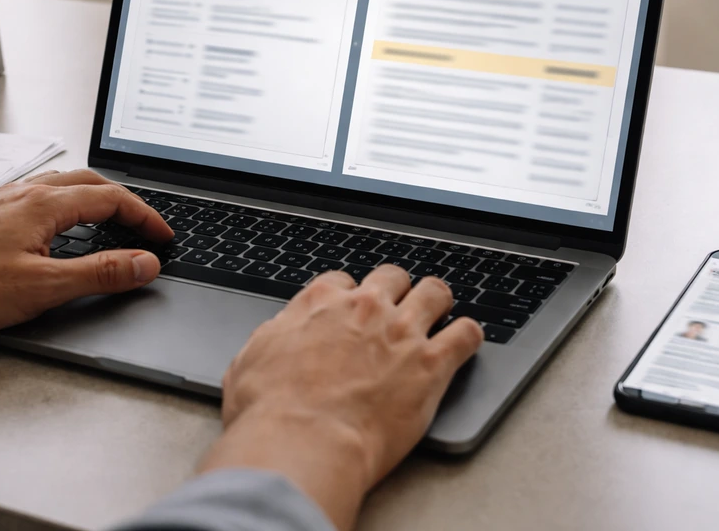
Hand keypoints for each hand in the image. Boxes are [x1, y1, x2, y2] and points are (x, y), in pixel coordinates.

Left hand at [0, 169, 172, 335]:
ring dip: (93, 198)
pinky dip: (63, 205)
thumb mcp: (42, 288)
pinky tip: (54, 226)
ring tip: (109, 220)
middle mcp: (23, 193)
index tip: (163, 236)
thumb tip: (144, 263)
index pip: (111, 198)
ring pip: (60, 185)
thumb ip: (100, 273)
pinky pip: (36, 196)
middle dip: (124, 202)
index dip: (145, 216)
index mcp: (43, 204)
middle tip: (143, 226)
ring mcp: (0, 200)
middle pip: (89, 182)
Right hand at [198, 265, 483, 530]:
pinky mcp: (431, 364)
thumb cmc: (269, 411)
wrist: (301, 442)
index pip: (342, 281)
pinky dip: (469, 335)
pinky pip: (466, 334)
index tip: (352, 307)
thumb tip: (279, 336)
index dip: (350, 295)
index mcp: (319, 304)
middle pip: (391, 277)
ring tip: (440, 311)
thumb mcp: (249, 361)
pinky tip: (466, 340)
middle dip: (395, 289)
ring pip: (434, 293)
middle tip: (398, 306)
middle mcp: (364, 309)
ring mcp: (401, 333)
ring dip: (437, 301)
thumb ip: (273, 338)